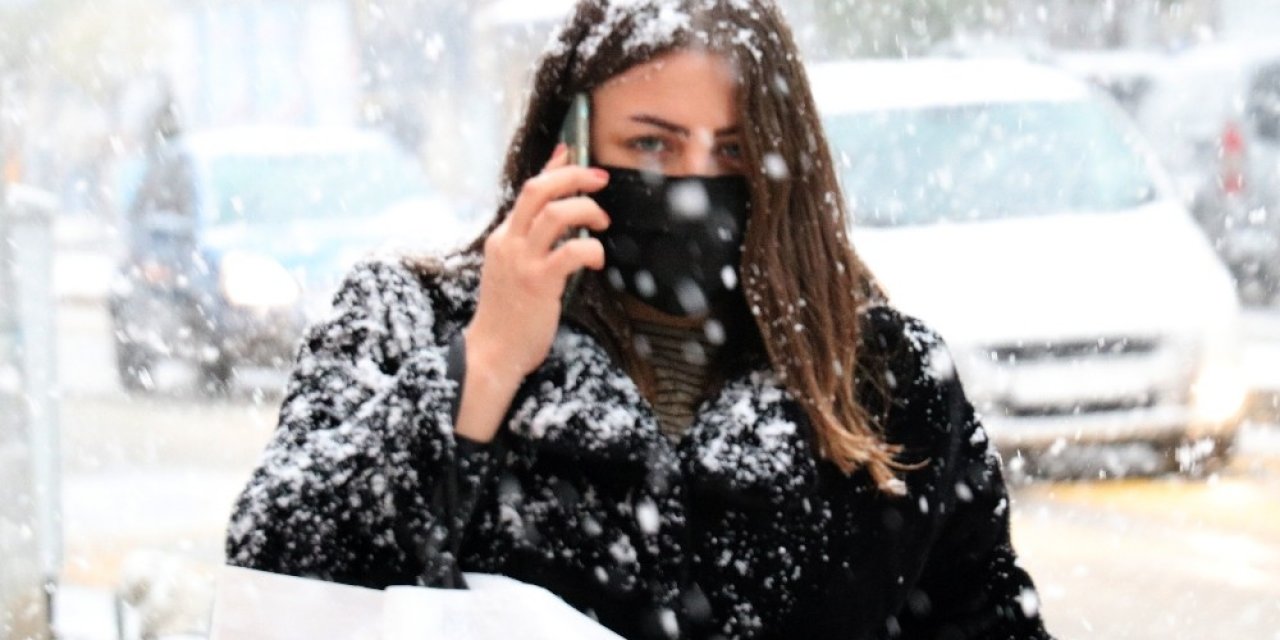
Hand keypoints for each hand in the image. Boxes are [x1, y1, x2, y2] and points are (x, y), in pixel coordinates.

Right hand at [465, 144, 610, 390]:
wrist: (493, 352)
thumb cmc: (509, 314)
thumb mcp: (514, 269)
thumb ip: (532, 241)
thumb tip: (554, 215)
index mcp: (503, 237)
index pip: (529, 190)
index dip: (556, 168)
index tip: (577, 156)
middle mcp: (509, 242)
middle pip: (540, 190)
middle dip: (575, 177)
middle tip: (600, 181)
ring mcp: (522, 261)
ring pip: (556, 213)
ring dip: (587, 211)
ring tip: (601, 224)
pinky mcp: (538, 282)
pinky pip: (571, 251)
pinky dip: (590, 249)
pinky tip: (595, 260)